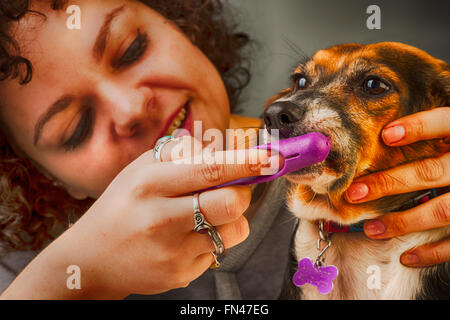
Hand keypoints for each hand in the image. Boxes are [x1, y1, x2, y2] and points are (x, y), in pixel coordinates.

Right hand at [1, 136, 277, 298]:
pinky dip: (211, 241)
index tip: (273, 158)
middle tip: (234, 189)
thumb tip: (222, 148)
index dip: (247, 162)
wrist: (91, 259)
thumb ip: (181, 154)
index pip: (210, 169)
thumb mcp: (141, 169)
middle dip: (243, 193)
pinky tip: (186, 238)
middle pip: (230, 203)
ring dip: (230, 220)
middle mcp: (161, 218)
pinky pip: (217, 252)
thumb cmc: (121, 206)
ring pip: (233, 231)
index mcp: (150, 184)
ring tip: (205, 216)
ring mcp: (172, 251)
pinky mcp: (180, 274)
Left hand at [344, 107, 449, 267]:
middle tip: (354, 193)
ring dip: (403, 221)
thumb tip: (382, 137)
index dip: (419, 127)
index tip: (386, 135)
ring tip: (371, 228)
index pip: (447, 122)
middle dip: (388, 183)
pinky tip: (407, 257)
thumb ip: (434, 136)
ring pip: (442, 209)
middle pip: (431, 171)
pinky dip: (433, 252)